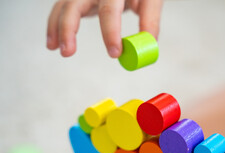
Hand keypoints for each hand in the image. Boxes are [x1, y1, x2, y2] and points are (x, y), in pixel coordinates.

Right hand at [47, 0, 162, 57]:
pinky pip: (62, 9)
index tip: (114, 53)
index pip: (110, 9)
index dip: (111, 32)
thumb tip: (150, 42)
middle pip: (76, 4)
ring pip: (65, 6)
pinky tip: (53, 44)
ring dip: (58, 28)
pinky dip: (55, 26)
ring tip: (61, 50)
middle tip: (69, 51)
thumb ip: (150, 19)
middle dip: (70, 28)